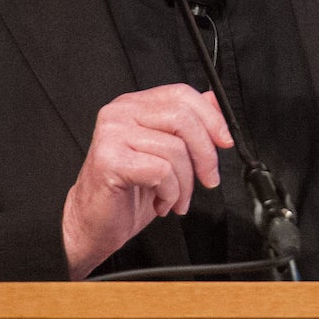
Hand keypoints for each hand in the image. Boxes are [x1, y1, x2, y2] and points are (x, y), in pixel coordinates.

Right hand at [63, 84, 232, 278]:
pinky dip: (170, 193)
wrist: (93, 224)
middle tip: (208, 179)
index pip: (181, 94)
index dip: (211, 117)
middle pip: (183, 118)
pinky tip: (161, 203)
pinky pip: (161, 172)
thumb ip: (187, 125)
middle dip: (206, 154)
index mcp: (134, 106)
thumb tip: (215, 103)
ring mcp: (112, 134)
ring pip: (175, 149)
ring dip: (186, 184)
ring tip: (176, 199)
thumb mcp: (166, 155)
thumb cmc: (128, 192)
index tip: (225, 142)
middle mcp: (120, 113)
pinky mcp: (110, 160)